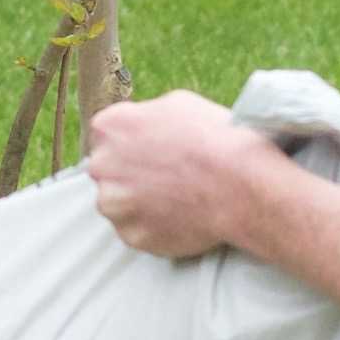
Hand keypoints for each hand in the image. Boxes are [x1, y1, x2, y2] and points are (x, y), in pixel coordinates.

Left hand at [80, 90, 287, 264]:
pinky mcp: (131, 236)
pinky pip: (136, 231)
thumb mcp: (177, 103)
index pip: (108, 135)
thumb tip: (141, 127)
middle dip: (129, 173)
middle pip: (108, 170)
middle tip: (164, 176)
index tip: (153, 150)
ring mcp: (114, 205)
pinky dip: (152, 226)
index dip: (132, 143)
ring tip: (174, 198)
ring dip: (137, 202)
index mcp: (109, 126)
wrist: (238, 183)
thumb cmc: (213, 138)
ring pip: (117, 203)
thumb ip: (145, 116)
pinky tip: (178, 216)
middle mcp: (102, 165)